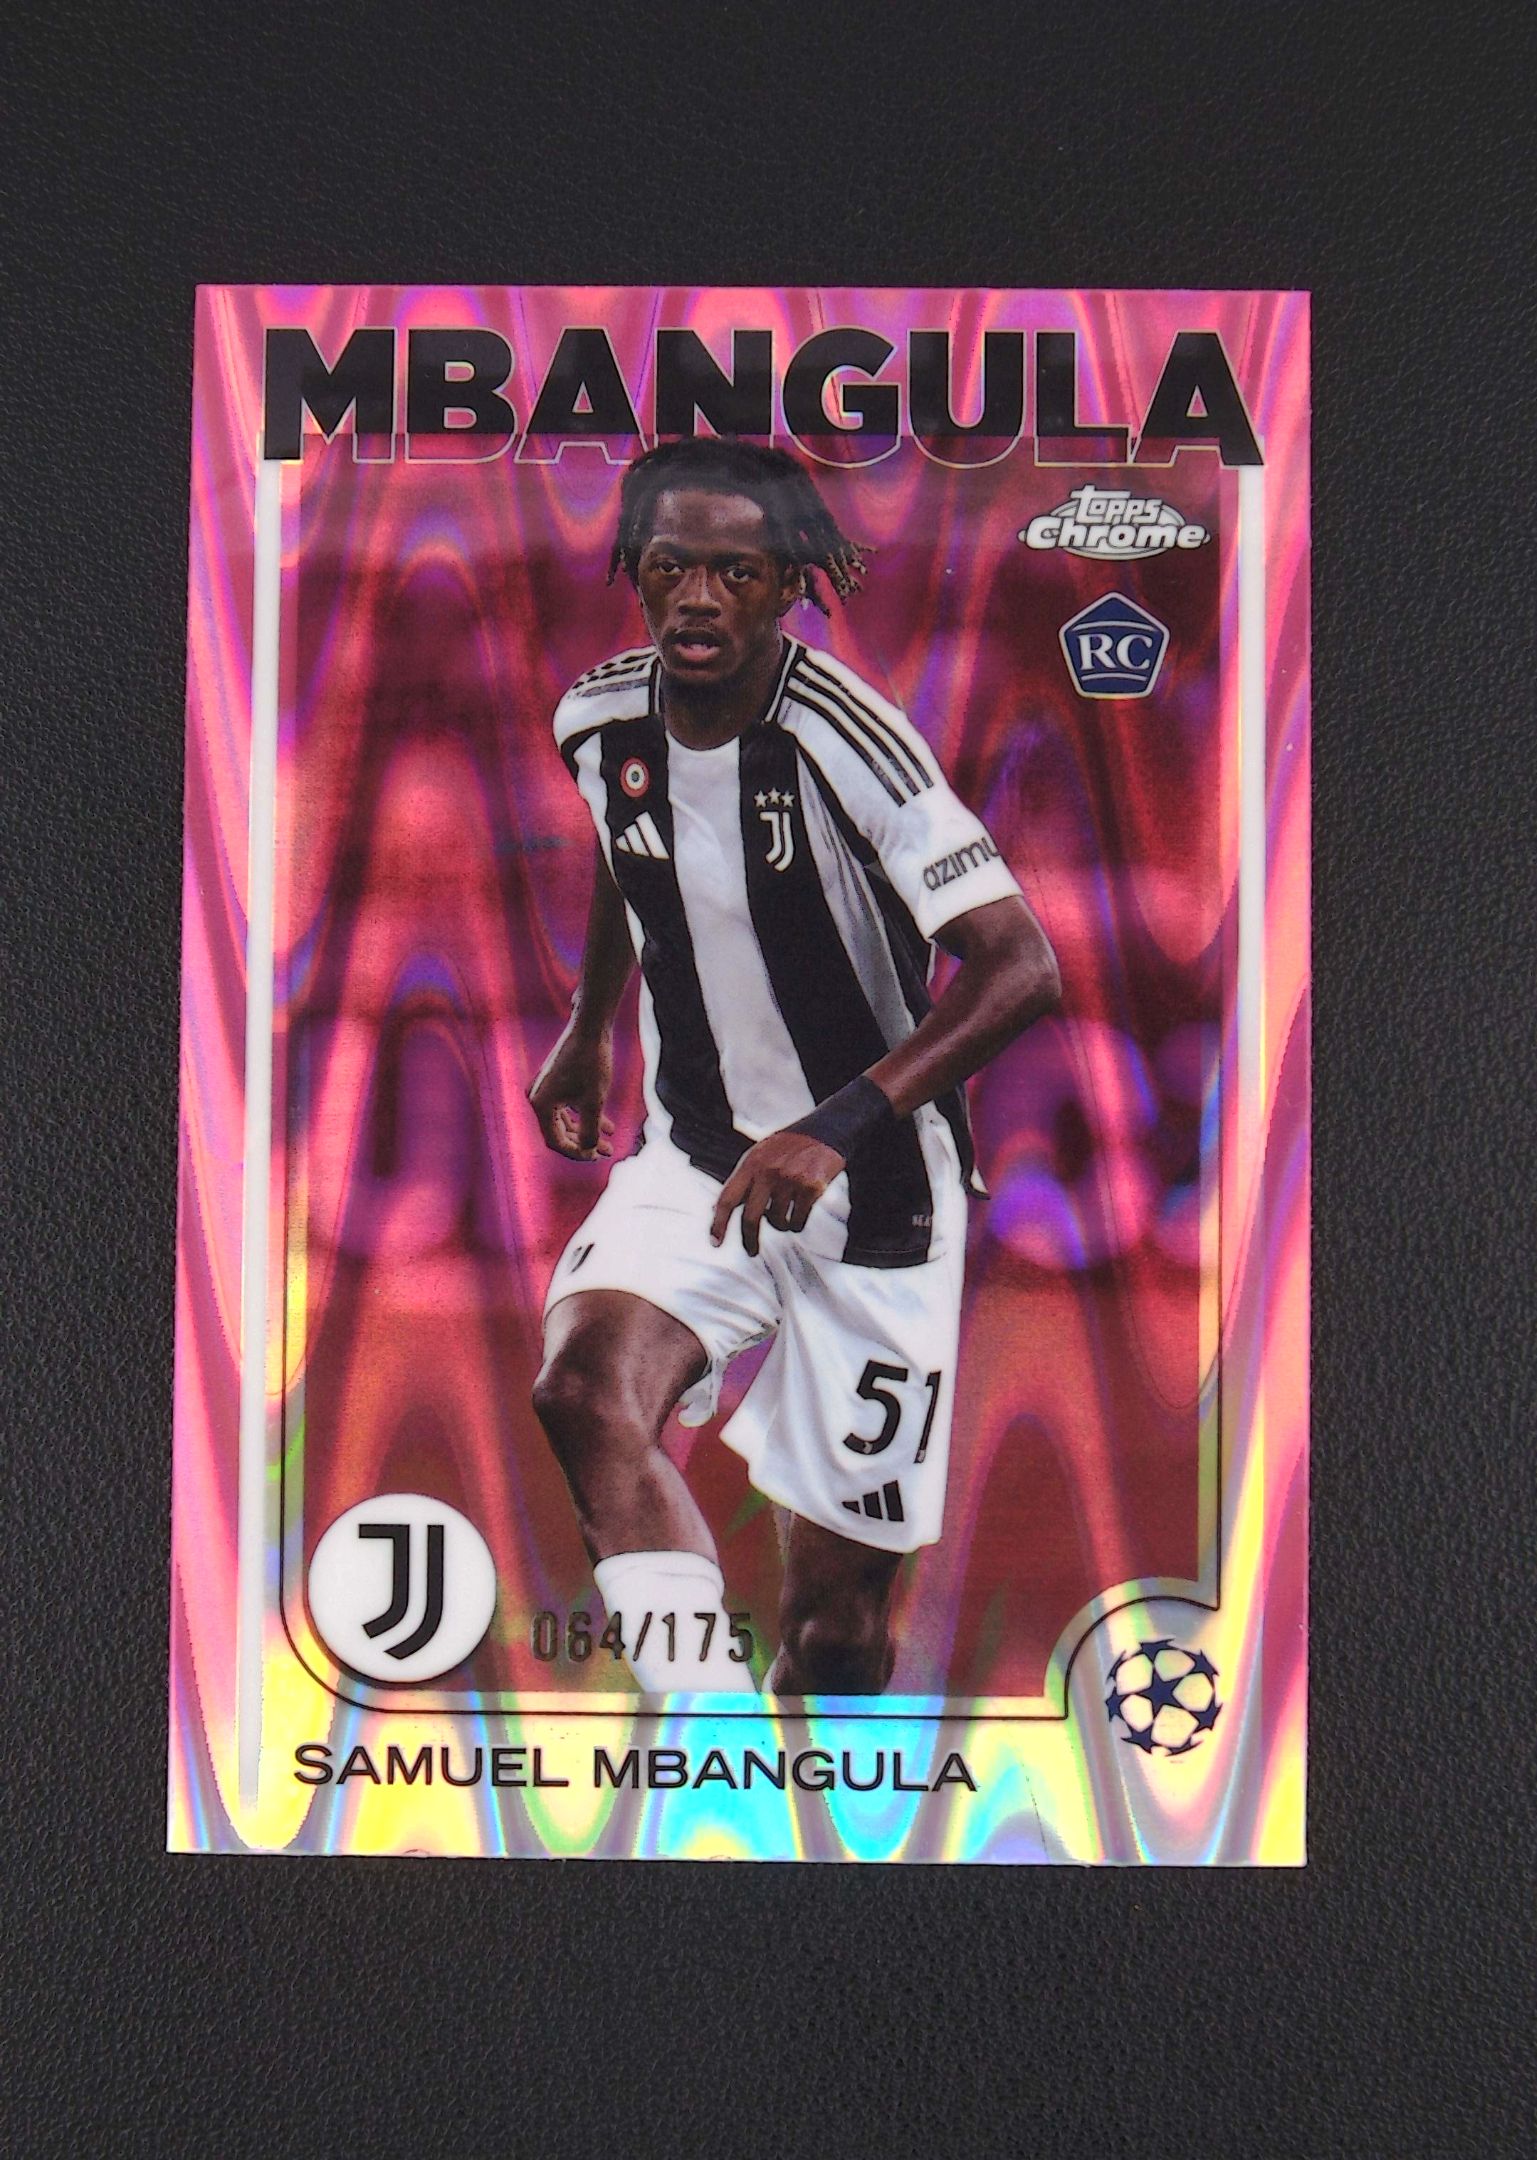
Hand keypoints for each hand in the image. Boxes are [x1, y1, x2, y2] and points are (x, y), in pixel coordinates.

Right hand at [527, 1023, 615, 1160]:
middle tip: (606, 1152)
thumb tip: (588, 1150)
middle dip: (584, 1143)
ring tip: (609, 1141)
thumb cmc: (592, 1062)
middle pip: (559, 1132)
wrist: (590, 1026)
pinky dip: (586, 1116)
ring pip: (566, 1120)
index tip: (597, 1156)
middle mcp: (537, 1097)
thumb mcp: (594, 1101)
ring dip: (587, 1131)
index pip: (555, 1141)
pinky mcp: (556, 1080)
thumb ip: (590, 1130)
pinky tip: (608, 1124)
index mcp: (540, 1104)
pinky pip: (569, 1106)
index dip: (577, 1153)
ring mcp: (546, 1088)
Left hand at [710, 1130, 845, 1255]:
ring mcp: (790, 1180)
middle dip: (749, 1239)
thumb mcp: (759, 1155)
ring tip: (786, 1215)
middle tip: (751, 1250)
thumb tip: (715, 1209)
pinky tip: (799, 1213)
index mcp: (751, 1164)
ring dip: (781, 1225)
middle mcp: (768, 1172)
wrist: (825, 1132)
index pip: (728, 1197)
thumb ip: (741, 1181)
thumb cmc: (788, 1147)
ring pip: (777, 1222)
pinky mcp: (811, 1188)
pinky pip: (798, 1221)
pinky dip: (797, 1223)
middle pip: (751, 1217)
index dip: (719, 1223)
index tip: (715, 1242)